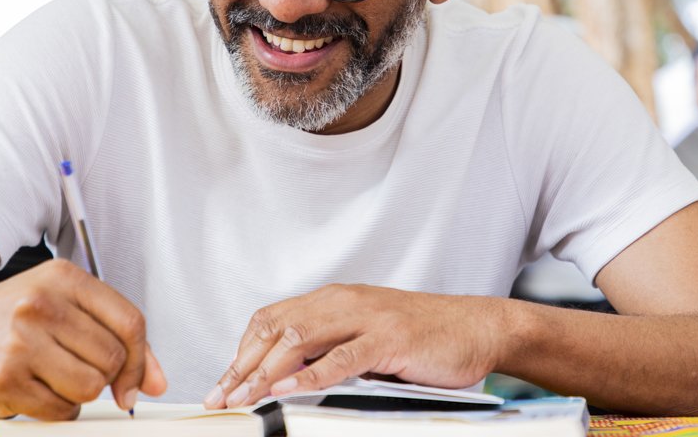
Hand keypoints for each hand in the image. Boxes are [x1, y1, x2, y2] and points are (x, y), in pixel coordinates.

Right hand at [0, 259, 166, 419]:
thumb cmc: (0, 321)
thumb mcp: (56, 307)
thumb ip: (110, 336)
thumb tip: (156, 381)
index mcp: (62, 277)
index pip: (130, 321)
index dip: (143, 359)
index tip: (137, 382)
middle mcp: (41, 303)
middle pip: (112, 358)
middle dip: (103, 377)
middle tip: (73, 372)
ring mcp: (20, 341)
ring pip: (89, 388)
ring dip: (77, 396)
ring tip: (50, 380)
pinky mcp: (3, 378)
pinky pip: (59, 411)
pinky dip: (54, 411)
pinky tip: (31, 391)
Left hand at [203, 284, 496, 408]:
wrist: (477, 327)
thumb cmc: (425, 334)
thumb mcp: (366, 334)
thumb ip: (330, 347)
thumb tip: (287, 373)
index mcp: (335, 299)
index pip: (273, 319)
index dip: (242, 350)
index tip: (224, 380)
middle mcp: (344, 302)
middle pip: (276, 329)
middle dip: (241, 365)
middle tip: (220, 396)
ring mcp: (366, 318)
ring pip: (299, 340)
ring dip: (264, 373)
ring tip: (243, 398)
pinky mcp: (388, 339)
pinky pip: (340, 358)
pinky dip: (309, 377)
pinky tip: (287, 391)